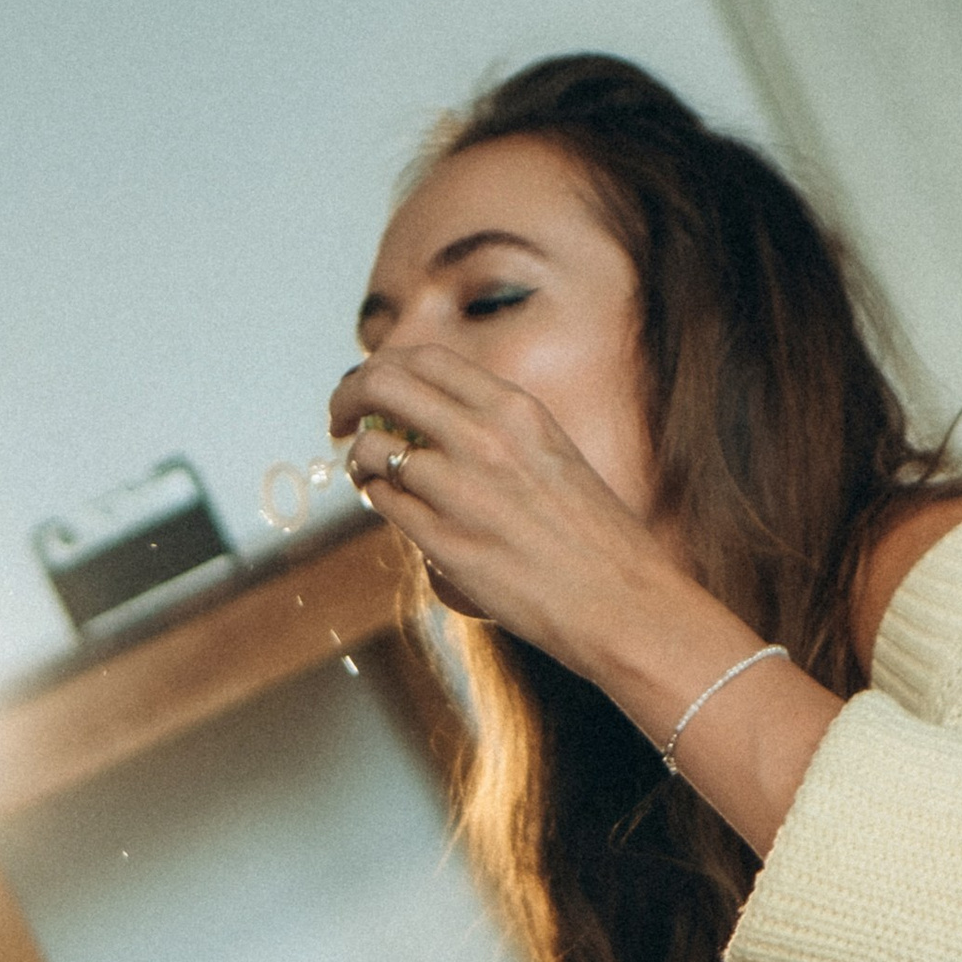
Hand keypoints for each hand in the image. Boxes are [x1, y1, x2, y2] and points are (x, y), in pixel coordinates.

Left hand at [331, 342, 677, 676]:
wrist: (621, 601)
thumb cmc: (595, 537)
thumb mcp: (553, 453)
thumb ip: (497, 430)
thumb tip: (437, 419)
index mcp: (516, 409)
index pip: (426, 359)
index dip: (385, 367)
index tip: (373, 387)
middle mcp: (485, 437)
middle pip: (383, 384)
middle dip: (348, 396)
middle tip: (341, 418)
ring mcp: (460, 489)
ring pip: (372, 448)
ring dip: (358, 458)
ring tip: (367, 473)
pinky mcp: (444, 542)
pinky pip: (383, 502)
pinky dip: (374, 497)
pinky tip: (385, 503)